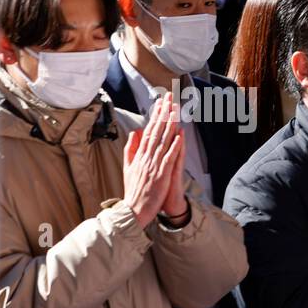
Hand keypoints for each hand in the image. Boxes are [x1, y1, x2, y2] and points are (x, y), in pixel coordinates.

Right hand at [122, 92, 183, 225]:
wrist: (133, 209)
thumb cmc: (133, 190)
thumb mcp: (128, 167)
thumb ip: (131, 149)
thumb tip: (135, 132)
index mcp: (139, 155)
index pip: (149, 130)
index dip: (155, 116)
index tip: (161, 102)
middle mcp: (146, 157)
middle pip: (156, 131)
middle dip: (163, 113)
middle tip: (169, 97)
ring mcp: (154, 165)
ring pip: (163, 140)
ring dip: (169, 124)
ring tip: (175, 110)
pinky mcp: (161, 174)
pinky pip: (169, 157)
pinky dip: (174, 146)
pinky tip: (179, 135)